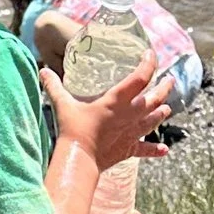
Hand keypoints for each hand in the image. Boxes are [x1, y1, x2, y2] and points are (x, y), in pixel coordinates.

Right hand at [43, 61, 173, 173]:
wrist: (80, 158)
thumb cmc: (72, 129)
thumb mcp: (62, 103)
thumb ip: (54, 86)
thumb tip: (43, 71)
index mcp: (117, 99)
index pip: (141, 77)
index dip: (149, 63)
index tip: (151, 54)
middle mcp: (130, 114)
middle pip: (155, 98)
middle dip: (165, 87)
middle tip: (170, 80)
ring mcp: (132, 132)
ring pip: (154, 120)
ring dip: (162, 113)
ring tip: (168, 108)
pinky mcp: (129, 149)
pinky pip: (145, 149)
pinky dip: (155, 150)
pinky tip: (164, 150)